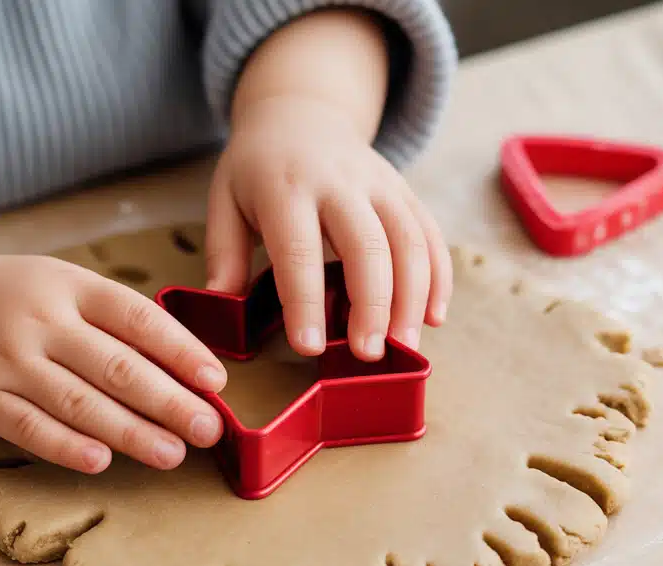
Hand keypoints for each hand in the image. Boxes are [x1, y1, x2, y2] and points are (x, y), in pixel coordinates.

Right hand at [0, 253, 228, 473]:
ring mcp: (8, 360)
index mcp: (69, 285)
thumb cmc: (10, 297)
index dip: (182, 351)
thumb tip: (183, 367)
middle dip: (169, 402)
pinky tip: (103, 461)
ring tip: (173, 454)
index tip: (216, 382)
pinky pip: (31, 427)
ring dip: (132, 433)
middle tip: (208, 430)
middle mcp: (40, 320)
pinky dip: (68, 447)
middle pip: (116, 366)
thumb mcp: (59, 282)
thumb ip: (111, 317)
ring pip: (79, 403)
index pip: (137, 318)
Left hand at [205, 95, 452, 359]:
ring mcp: (379, 184)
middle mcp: (339, 182)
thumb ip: (224, 253)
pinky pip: (430, 234)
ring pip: (408, 241)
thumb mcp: (225, 200)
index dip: (304, 301)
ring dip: (413, 297)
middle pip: (366, 245)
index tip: (308, 347)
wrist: (301, 113)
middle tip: (368, 354)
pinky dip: (438, 278)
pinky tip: (434, 317)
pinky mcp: (404, 191)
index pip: (298, 250)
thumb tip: (223, 306)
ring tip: (404, 347)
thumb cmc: (257, 170)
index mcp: (286, 188)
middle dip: (372, 304)